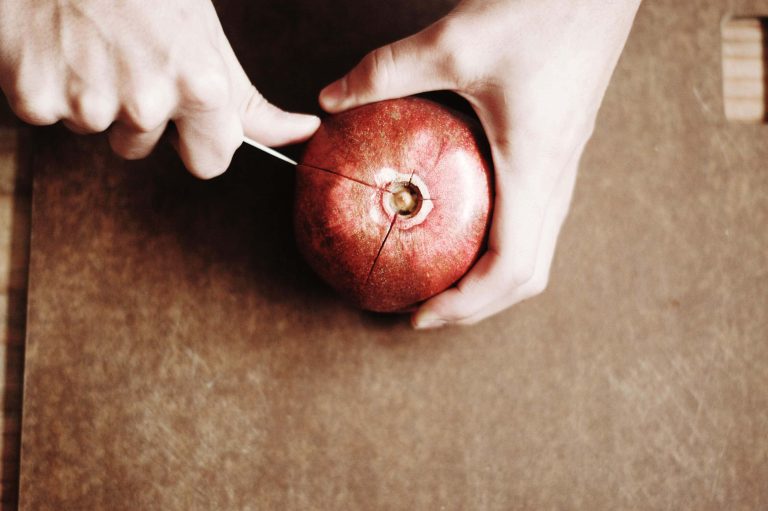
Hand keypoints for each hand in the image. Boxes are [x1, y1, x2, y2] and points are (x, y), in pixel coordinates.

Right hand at [0, 0, 318, 177]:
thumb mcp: (205, 37)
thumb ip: (249, 100)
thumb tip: (301, 132)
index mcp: (198, 85)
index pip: (212, 163)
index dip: (198, 139)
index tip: (185, 113)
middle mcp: (145, 102)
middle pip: (143, 150)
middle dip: (140, 123)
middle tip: (128, 63)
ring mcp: (87, 104)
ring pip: (98, 131)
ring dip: (96, 99)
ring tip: (93, 45)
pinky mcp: (34, 99)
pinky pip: (50, 115)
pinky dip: (51, 87)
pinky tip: (59, 47)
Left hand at [319, 0, 639, 327]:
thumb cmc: (546, 10)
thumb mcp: (456, 43)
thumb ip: (387, 72)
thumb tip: (331, 100)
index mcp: (536, 170)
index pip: (510, 270)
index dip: (465, 306)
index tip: (418, 317)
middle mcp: (555, 181)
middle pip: (526, 276)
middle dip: (474, 306)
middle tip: (421, 308)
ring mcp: (560, 169)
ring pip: (532, 252)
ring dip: (486, 280)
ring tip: (438, 281)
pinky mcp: (555, 152)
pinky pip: (531, 220)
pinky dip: (495, 245)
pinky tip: (459, 228)